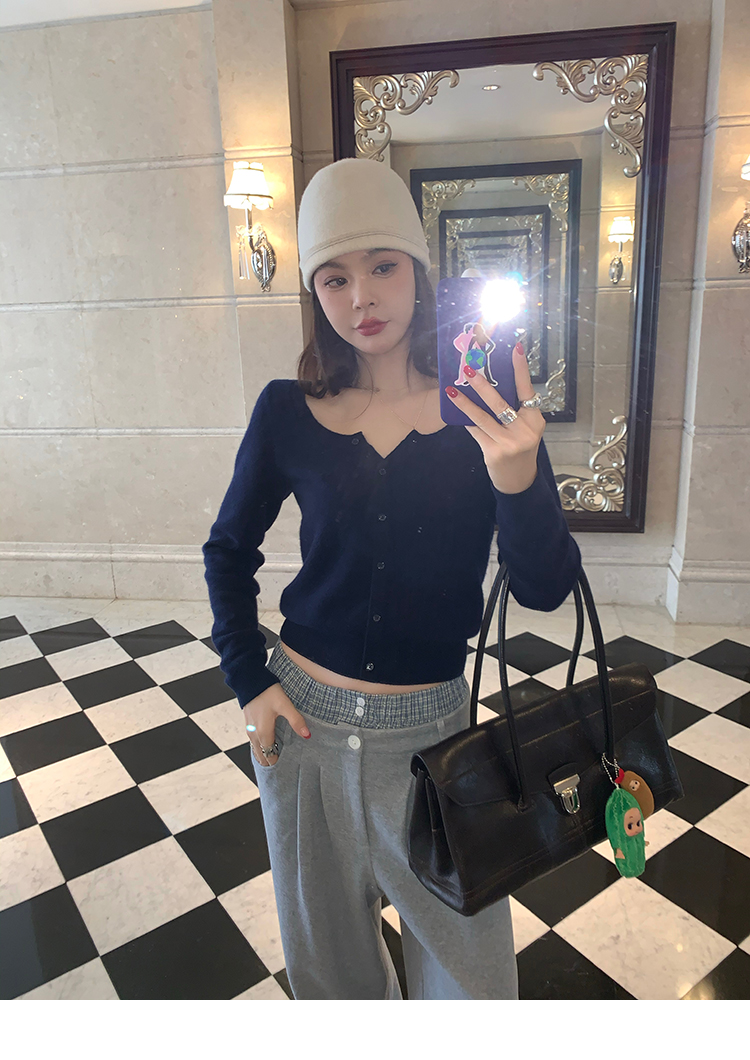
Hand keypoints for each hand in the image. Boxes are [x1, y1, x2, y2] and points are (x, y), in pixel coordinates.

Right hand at [242, 683, 310, 766]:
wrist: (249, 680)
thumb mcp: (284, 705)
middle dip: (271, 761)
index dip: (277, 762)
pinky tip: (269, 743)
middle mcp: (253, 734)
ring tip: (278, 756)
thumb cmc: (267, 692)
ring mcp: (249, 729)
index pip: (269, 756)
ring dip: (265, 754)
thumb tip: (307, 735)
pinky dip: (261, 746)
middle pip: (261, 756)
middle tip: (284, 765)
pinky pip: (254, 741)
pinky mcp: (248, 723)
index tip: (287, 765)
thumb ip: (295, 720)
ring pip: (256, 749)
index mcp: (262, 733)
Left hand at [445, 342, 544, 493]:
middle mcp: (524, 430)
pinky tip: (455, 410)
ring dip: (465, 402)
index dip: (521, 369)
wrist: (519, 479)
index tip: (517, 348)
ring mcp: (509, 442)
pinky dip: (465, 420)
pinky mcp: (494, 452)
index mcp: (535, 420)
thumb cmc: (519, 446)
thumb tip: (488, 384)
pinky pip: (475, 431)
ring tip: (452, 390)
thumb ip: (514, 409)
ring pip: (483, 417)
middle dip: (482, 384)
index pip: (527, 390)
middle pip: (500, 402)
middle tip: (468, 369)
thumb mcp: (524, 428)